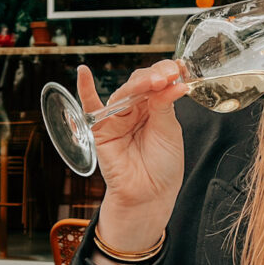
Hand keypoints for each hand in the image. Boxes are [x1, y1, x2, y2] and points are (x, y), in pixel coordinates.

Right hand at [78, 61, 186, 251]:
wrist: (148, 194)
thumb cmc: (162, 166)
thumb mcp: (170, 132)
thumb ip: (165, 106)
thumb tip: (172, 82)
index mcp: (155, 107)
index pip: (158, 81)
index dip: (167, 72)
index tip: (179, 70)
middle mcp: (136, 109)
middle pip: (141, 82)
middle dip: (154, 77)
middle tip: (167, 77)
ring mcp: (118, 117)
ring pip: (124, 91)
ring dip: (138, 84)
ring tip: (154, 82)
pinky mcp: (101, 128)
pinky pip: (90, 106)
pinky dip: (85, 89)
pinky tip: (83, 73)